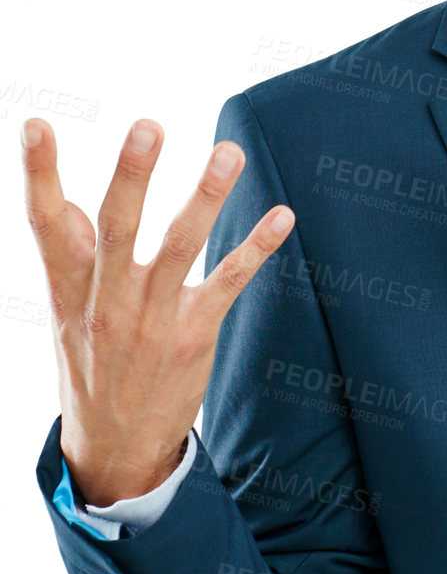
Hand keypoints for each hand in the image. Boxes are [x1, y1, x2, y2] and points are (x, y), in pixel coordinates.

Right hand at [21, 116, 293, 505]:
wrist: (115, 449)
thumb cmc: (92, 367)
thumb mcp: (66, 317)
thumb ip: (70, 257)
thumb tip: (69, 201)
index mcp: (67, 291)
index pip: (45, 224)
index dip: (39, 174)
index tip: (37, 124)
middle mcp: (106, 302)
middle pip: (118, 228)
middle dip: (133, 176)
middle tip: (148, 126)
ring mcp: (152, 320)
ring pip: (180, 247)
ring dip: (207, 197)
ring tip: (228, 153)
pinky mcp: (194, 335)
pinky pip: (229, 282)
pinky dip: (257, 246)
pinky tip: (282, 215)